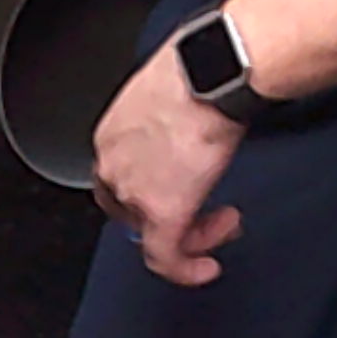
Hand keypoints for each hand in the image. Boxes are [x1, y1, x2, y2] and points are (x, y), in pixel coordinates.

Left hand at [89, 44, 246, 287]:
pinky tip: (205, 268)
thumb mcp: (172, 93)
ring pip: (153, 234)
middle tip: (205, 213)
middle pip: (133, 210)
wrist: (214, 73)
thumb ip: (171, 117)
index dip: (150, 190)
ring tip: (222, 224)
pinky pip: (166, 257)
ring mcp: (135, 190)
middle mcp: (114, 164)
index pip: (119, 177)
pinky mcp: (163, 211)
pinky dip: (185, 268)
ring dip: (192, 236)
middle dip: (172, 215)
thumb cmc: (202, 69)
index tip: (180, 189)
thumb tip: (191, 115)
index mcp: (114, 134)